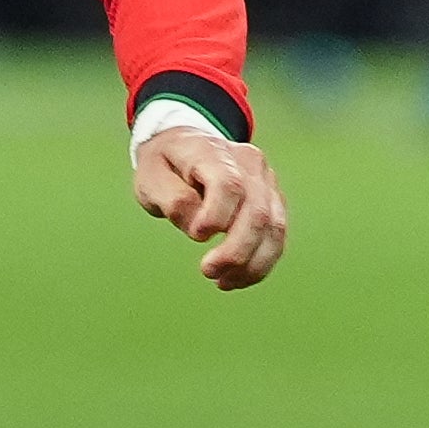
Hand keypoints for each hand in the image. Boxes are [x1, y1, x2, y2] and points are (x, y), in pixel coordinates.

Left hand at [133, 125, 287, 290]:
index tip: (197, 236)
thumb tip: (199, 230)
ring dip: (252, 263)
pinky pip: (277, 236)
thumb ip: (173, 200)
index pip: (228, 184)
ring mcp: (266, 181)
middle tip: (208, 271)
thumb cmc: (165, 166)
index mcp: (214, 151)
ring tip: (223, 282)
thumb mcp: (151, 178)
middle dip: (236, 251)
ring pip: (274, 227)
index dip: (216, 216)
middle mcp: (248, 163)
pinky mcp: (273, 201)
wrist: (185, 146)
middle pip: (257, 211)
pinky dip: (260, 263)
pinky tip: (237, 278)